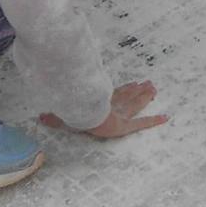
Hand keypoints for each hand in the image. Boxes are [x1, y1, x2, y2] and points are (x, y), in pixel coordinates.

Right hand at [41, 80, 167, 139]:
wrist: (81, 115)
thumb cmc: (72, 114)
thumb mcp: (62, 117)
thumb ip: (53, 118)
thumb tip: (39, 117)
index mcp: (100, 103)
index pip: (115, 94)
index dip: (124, 89)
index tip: (133, 83)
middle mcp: (112, 105)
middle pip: (128, 97)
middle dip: (138, 90)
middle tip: (149, 83)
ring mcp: (120, 113)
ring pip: (136, 104)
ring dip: (146, 97)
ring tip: (155, 88)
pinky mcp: (125, 123)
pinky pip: (143, 123)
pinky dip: (154, 121)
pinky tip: (166, 117)